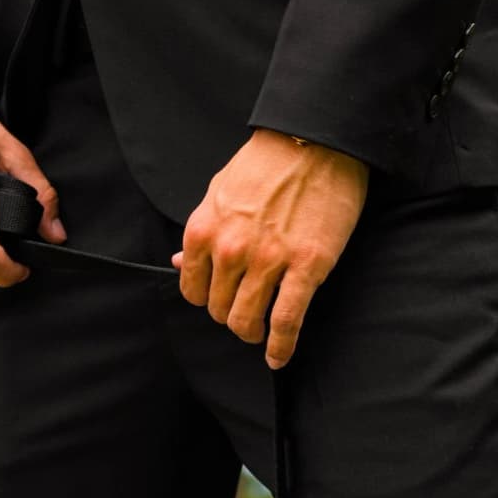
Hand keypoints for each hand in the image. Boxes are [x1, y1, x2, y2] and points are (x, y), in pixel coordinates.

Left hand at [176, 130, 368, 368]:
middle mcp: (230, 250)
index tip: (222, 300)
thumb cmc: (268, 162)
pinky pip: (287, 322)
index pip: (194, 291)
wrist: (315, 140)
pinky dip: (281, 347)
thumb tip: (182, 264)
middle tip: (247, 312)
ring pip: (247, 321)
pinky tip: (278, 358)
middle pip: (220, 310)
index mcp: (204, 231)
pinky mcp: (306, 268)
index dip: (208, 300)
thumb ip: (202, 233)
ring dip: (252, 332)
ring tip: (261, 332)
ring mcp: (268, 261)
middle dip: (231, 316)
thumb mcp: (219, 192)